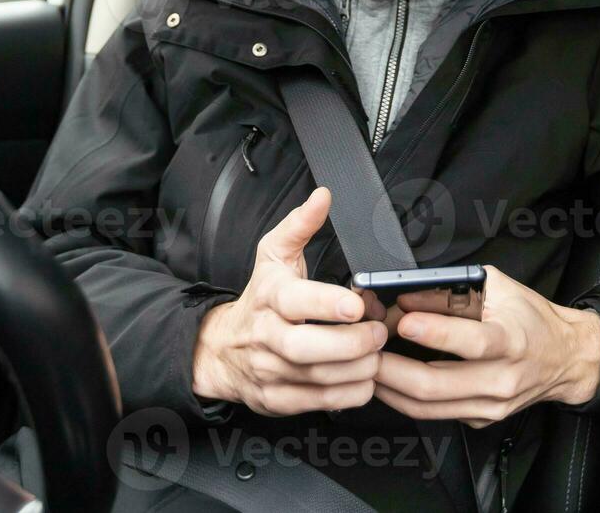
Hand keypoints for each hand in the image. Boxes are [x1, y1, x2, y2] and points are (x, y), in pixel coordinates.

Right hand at [192, 188, 387, 415]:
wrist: (221, 349)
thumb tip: (323, 197)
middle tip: (378, 332)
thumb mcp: (273, 255)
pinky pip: (322, 402)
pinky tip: (364, 376)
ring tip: (376, 352)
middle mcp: (268, 336)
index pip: (296, 301)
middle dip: (352, 343)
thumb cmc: (259, 299)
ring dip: (358, 368)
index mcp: (271, 297)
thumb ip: (301, 225)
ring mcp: (272, 371)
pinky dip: (351, 392)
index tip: (356, 303)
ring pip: (320, 378)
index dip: (327, 303)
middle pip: (308, 348)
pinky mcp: (279, 399)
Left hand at [373, 265, 599, 427]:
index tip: (403, 322)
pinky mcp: (481, 419)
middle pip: (437, 384)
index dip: (435, 333)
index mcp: (511, 340)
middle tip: (365, 352)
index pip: (472, 342)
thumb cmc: (530, 318)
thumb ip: (450, 292)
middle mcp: (502, 378)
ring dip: (390, 388)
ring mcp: (491, 405)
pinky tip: (388, 383)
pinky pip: (435, 414)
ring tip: (366, 368)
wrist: (565, 358)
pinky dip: (405, 399)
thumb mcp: (497, 289)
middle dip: (392, 369)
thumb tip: (405, 296)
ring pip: (429, 406)